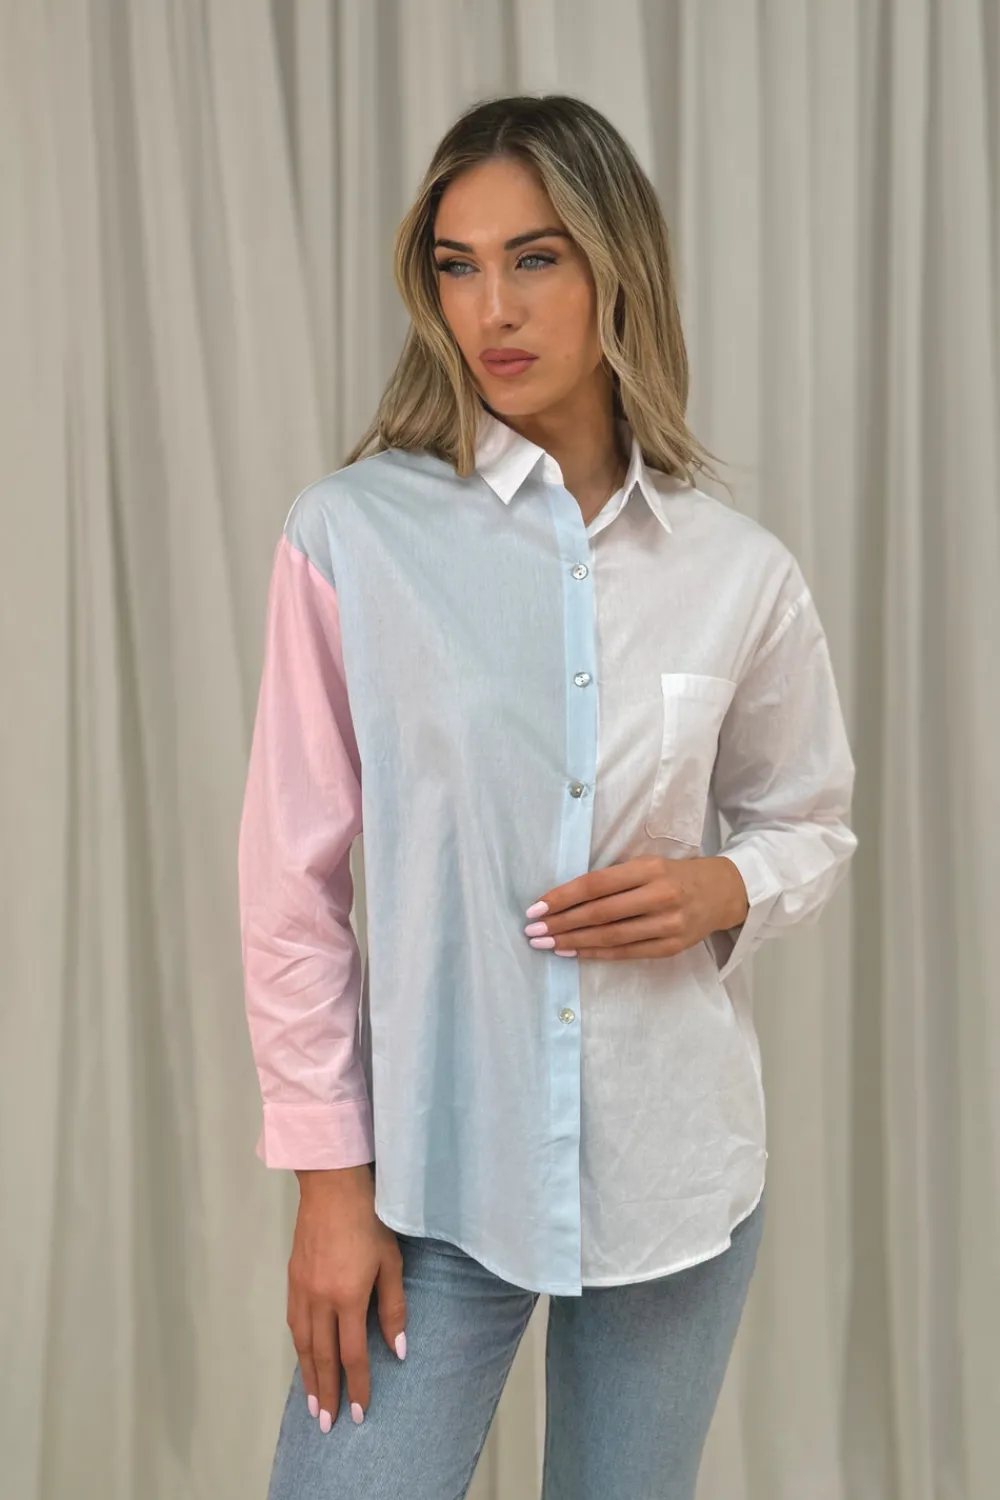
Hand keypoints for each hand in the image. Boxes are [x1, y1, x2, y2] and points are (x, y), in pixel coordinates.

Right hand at [287, 1163, 405, 1430]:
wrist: (331, 1187)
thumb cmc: (370, 1220)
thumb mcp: (391, 1262)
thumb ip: (393, 1307)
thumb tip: (398, 1350)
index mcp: (348, 1297)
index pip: (352, 1355)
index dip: (356, 1386)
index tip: (358, 1413)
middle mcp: (320, 1300)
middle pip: (321, 1357)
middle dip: (326, 1393)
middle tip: (326, 1424)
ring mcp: (302, 1290)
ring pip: (302, 1343)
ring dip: (308, 1376)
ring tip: (312, 1403)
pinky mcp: (292, 1278)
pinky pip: (294, 1322)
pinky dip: (298, 1347)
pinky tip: (302, 1356)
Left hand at [523, 854, 748, 959]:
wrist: (722, 892)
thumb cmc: (674, 875)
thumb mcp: (648, 864)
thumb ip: (614, 878)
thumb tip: (565, 897)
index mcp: (650, 868)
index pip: (597, 884)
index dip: (564, 896)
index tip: (536, 907)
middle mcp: (660, 895)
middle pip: (600, 913)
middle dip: (562, 923)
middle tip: (533, 931)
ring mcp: (668, 924)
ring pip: (611, 936)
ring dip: (573, 941)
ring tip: (547, 943)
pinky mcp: (672, 947)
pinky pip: (626, 952)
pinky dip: (596, 953)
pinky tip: (573, 952)